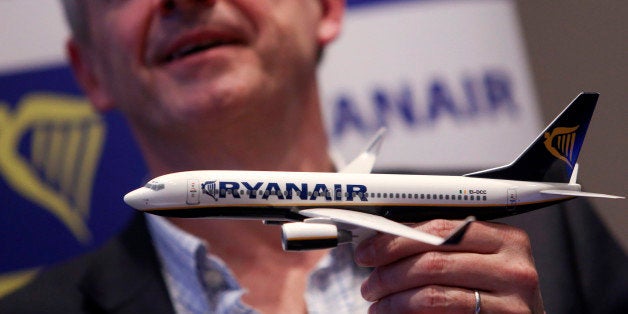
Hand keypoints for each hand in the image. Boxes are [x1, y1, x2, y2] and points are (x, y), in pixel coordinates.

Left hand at [354, 219, 544, 312]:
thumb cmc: (493, 292)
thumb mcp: (474, 261)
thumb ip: (441, 246)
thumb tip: (384, 241)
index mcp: (503, 237)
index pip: (438, 228)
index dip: (396, 239)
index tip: (369, 250)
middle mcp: (512, 264)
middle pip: (432, 259)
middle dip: (389, 271)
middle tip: (369, 283)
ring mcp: (512, 297)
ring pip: (432, 293)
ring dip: (394, 299)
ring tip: (377, 303)